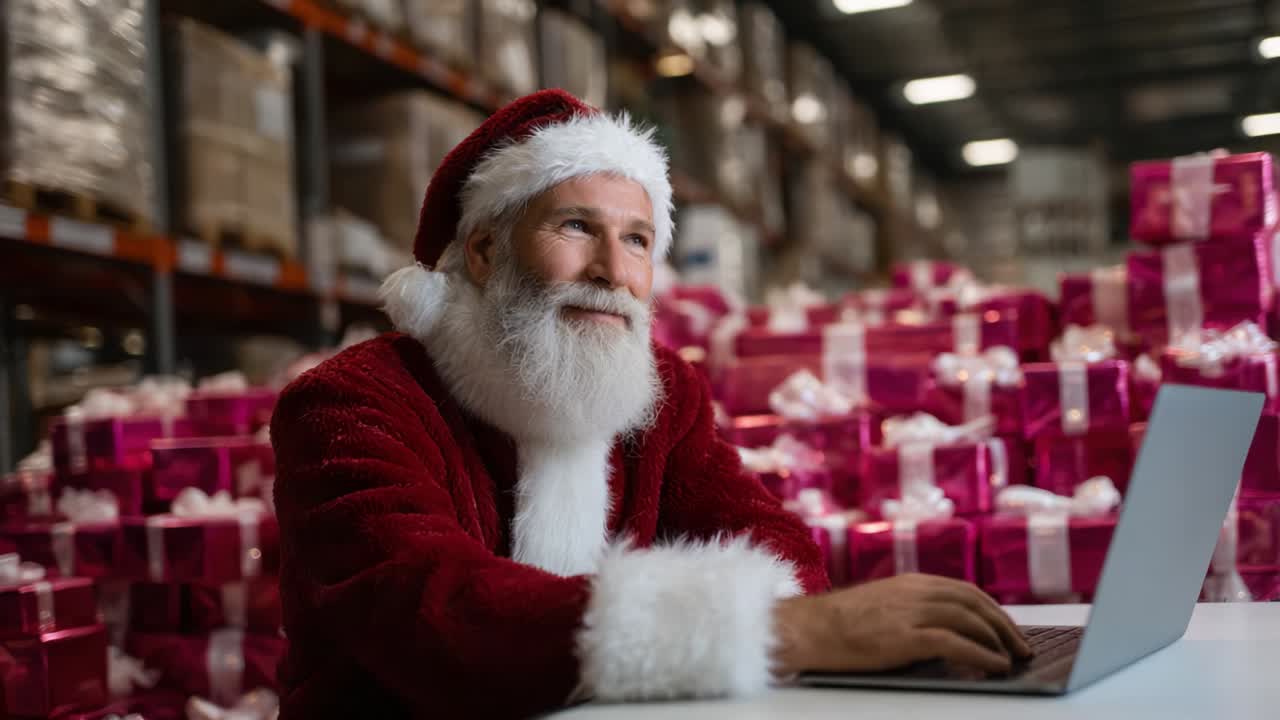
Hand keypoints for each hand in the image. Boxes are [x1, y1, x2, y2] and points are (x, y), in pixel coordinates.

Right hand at [772, 573, 1031, 676]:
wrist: (806, 629)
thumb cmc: (836, 625)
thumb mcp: (880, 607)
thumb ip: (911, 611)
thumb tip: (944, 633)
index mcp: (910, 583)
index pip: (965, 591)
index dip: (993, 610)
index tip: (1008, 629)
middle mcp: (914, 591)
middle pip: (974, 602)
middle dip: (1004, 625)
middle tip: (1022, 647)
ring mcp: (909, 612)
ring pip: (970, 619)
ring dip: (999, 640)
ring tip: (1014, 659)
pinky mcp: (903, 637)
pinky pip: (954, 642)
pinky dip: (981, 654)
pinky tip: (995, 666)